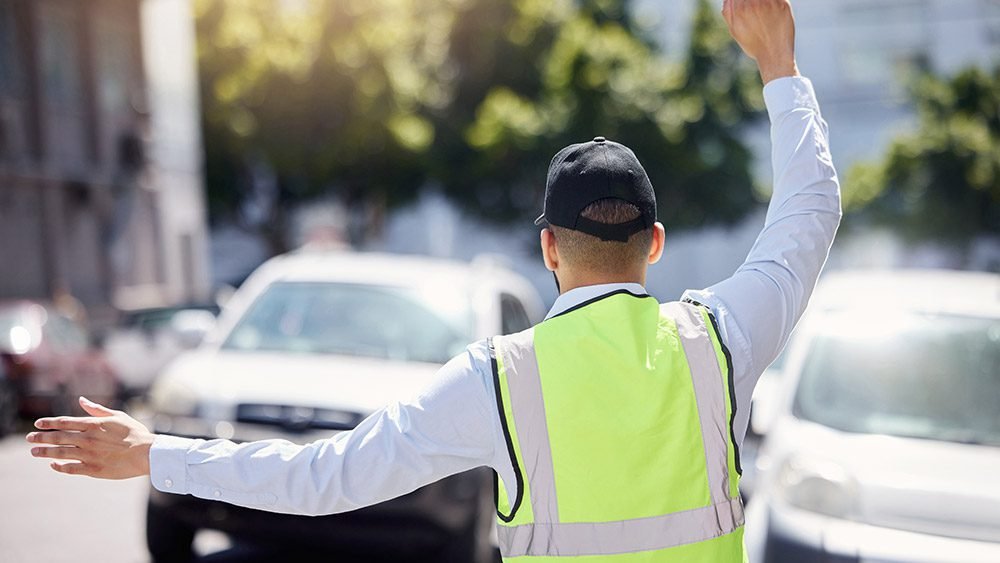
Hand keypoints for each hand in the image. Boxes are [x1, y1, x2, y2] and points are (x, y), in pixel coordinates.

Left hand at [26, 396, 154, 478]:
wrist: (147, 453)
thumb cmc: (134, 433)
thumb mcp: (117, 416)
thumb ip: (97, 409)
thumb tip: (81, 400)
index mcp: (93, 425)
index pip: (64, 422)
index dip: (49, 423)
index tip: (37, 424)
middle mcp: (87, 439)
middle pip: (58, 438)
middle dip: (41, 438)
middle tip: (29, 439)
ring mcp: (89, 455)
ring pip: (60, 453)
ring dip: (45, 452)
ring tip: (34, 452)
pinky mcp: (93, 469)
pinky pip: (70, 468)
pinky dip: (59, 466)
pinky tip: (53, 464)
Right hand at [722, 0, 798, 83]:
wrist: (774, 54)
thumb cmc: (754, 44)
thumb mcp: (734, 30)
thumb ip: (728, 11)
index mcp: (739, 8)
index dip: (742, 0)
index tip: (745, 5)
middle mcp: (754, 3)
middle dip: (752, 2)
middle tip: (755, 9)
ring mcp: (770, 2)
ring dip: (763, 3)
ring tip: (763, 13)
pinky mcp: (783, 4)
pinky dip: (774, 2)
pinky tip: (773, 13)